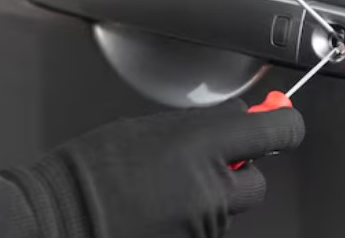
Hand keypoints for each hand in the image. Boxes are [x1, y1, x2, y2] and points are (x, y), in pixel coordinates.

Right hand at [0, 101, 304, 237]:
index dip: (284, 123)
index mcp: (199, 145)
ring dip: (209, 198)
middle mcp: (209, 189)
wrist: (59, 217)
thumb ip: (199, 126)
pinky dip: (190, 220)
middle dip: (240, 172)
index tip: (282, 118)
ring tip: (161, 189)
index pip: (275, 132)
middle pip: (257, 181)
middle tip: (209, 163)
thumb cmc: (92, 169)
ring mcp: (203, 226)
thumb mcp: (147, 128)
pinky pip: (206, 230)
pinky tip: (157, 210)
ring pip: (228, 209)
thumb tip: (236, 119)